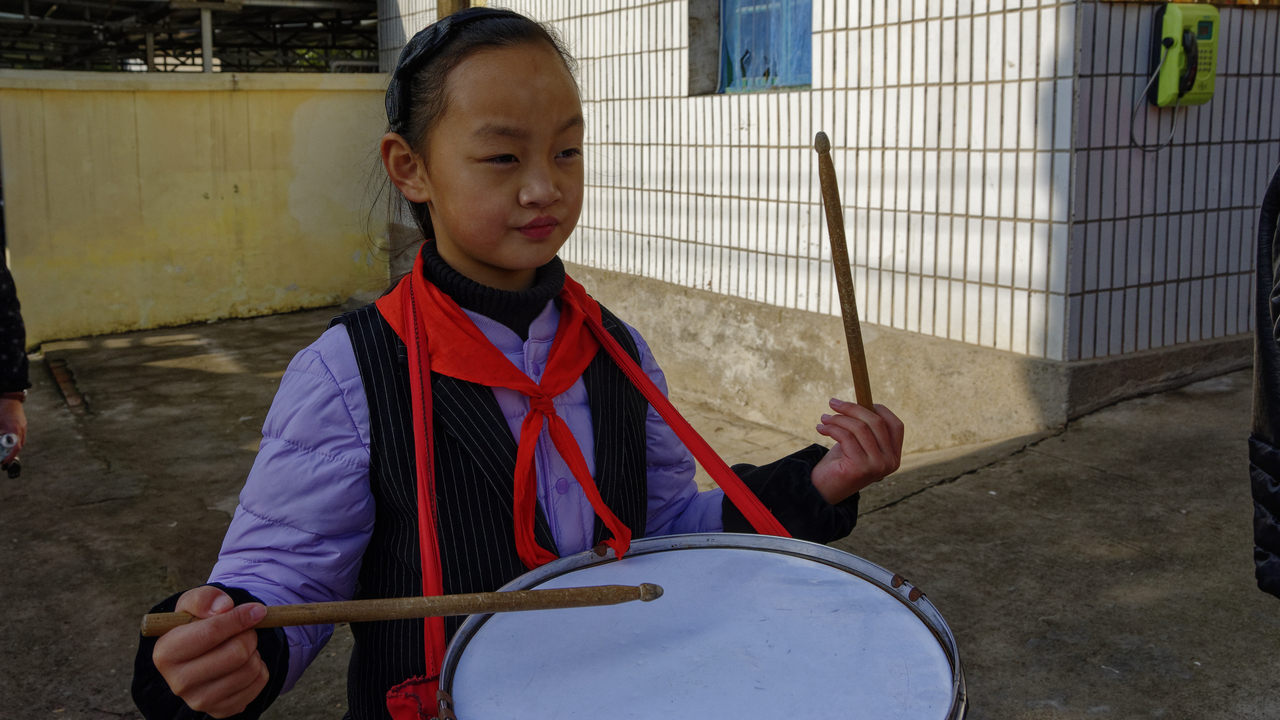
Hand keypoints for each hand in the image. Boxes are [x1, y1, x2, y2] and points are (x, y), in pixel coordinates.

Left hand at [0, 398, 24, 463]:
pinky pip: (20, 435)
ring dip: (13, 446)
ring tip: (5, 450)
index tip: (4, 462)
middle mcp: (21, 429)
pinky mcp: (22, 423)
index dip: (10, 456)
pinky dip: (14, 440)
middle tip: (3, 458)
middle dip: (11, 453)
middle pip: (19, 446)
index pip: (15, 447)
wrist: (9, 396)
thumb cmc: (1, 408)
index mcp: (14, 429)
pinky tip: (7, 439)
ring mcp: (23, 426)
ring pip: (20, 441)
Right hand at [152, 586, 269, 717]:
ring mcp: (200, 701)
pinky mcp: (221, 710)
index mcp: (165, 653)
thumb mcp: (195, 602)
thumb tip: (223, 607)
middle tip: (245, 631)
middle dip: (249, 635)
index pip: (212, 632)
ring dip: (255, 652)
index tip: (256, 610)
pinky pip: (259, 683)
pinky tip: (242, 664)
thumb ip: (205, 598)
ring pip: (251, 669)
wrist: (203, 650)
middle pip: (236, 653)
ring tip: (240, 647)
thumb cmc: (198, 622)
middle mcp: (179, 683)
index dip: (239, 618)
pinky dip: (260, 668)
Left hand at [810, 398, 904, 504]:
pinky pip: (846, 437)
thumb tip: (861, 401)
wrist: (824, 489)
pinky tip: (821, 429)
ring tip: (824, 418)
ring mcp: (877, 466)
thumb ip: (866, 427)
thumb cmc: (841, 463)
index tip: (860, 400)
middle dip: (852, 408)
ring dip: (838, 419)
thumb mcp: (857, 442)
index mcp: (894, 456)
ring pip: (860, 428)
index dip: (880, 410)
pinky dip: (831, 429)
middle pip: (876, 422)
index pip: (896, 426)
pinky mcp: (860, 468)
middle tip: (833, 403)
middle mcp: (890, 462)